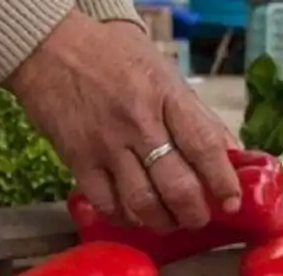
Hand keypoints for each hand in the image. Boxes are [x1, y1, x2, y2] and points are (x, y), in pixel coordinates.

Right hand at [7, 11, 240, 231]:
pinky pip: (107, 204)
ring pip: (143, 203)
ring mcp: (106, 144)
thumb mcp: (163, 72)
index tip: (231, 202)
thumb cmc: (113, 57)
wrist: (50, 48)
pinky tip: (133, 215)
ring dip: (162, 221)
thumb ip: (196, 114)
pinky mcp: (78, 160)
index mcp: (166, 95)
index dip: (222, 181)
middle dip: (194, 213)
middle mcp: (138, 122)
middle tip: (198, 217)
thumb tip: (230, 152)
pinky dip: (125, 217)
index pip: (204, 145)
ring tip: (169, 220)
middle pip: (177, 186)